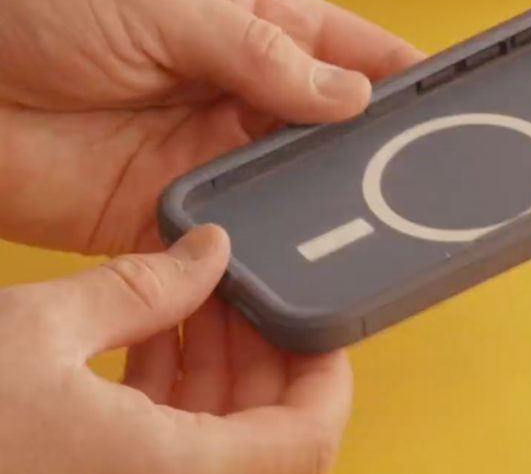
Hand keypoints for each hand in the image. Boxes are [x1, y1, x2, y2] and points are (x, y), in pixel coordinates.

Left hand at [0, 0, 421, 254]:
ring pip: (296, 176)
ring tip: (387, 208)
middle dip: (377, 139)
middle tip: (431, 165)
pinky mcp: (177, 205)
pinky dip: (279, 238)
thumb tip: (345, 94)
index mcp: (242, 13)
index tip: (447, 93)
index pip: (341, 43)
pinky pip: (245, 225)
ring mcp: (210, 148)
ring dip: (333, 193)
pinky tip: (313, 244)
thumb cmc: (31, 3)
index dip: (395, 68)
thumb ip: (258, 46)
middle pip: (331, 118)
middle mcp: (236, 84)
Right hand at [0, 225, 351, 473]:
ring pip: (216, 443)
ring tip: (191, 300)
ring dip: (216, 371)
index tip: (310, 314)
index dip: (323, 373)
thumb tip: (209, 251)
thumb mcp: (34, 331)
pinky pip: (166, 451)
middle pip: (267, 438)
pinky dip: (172, 397)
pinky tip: (146, 334)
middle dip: (262, 357)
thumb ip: (140, 288)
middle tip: (241, 291)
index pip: (307, 440)